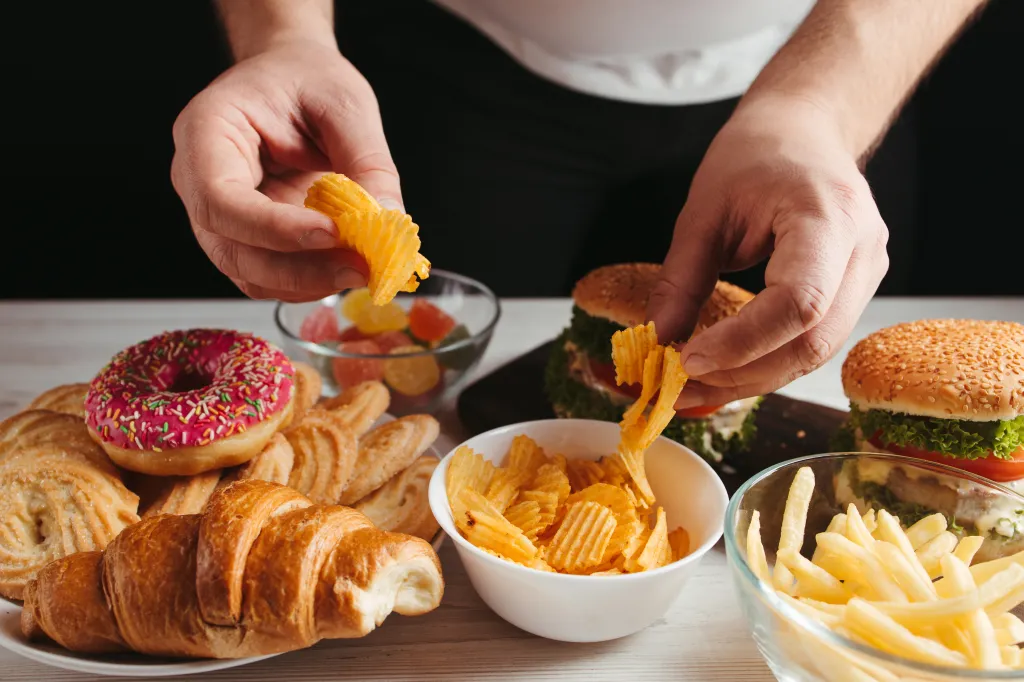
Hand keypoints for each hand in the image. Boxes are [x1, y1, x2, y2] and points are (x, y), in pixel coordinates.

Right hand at [171, 39, 399, 300]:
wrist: (293, 79)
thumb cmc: (306, 78)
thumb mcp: (346, 104)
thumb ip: (368, 162)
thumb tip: (388, 220)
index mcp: (206, 131)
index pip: (219, 197)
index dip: (273, 227)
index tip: (331, 233)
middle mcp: (199, 179)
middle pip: (231, 249)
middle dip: (299, 269)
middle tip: (360, 268)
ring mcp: (220, 216)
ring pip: (249, 273)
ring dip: (307, 282)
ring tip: (361, 269)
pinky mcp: (248, 239)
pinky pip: (269, 276)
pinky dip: (309, 282)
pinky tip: (346, 268)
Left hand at [646, 97, 888, 406]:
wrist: (804, 131)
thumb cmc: (756, 156)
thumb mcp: (703, 210)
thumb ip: (682, 279)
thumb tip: (658, 339)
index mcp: (827, 217)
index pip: (797, 302)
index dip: (742, 343)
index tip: (686, 360)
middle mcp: (862, 250)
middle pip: (813, 341)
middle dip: (743, 374)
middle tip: (681, 388)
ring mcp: (868, 273)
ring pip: (816, 352)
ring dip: (754, 378)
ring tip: (695, 387)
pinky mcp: (856, 291)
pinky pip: (815, 342)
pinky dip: (769, 362)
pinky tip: (727, 371)